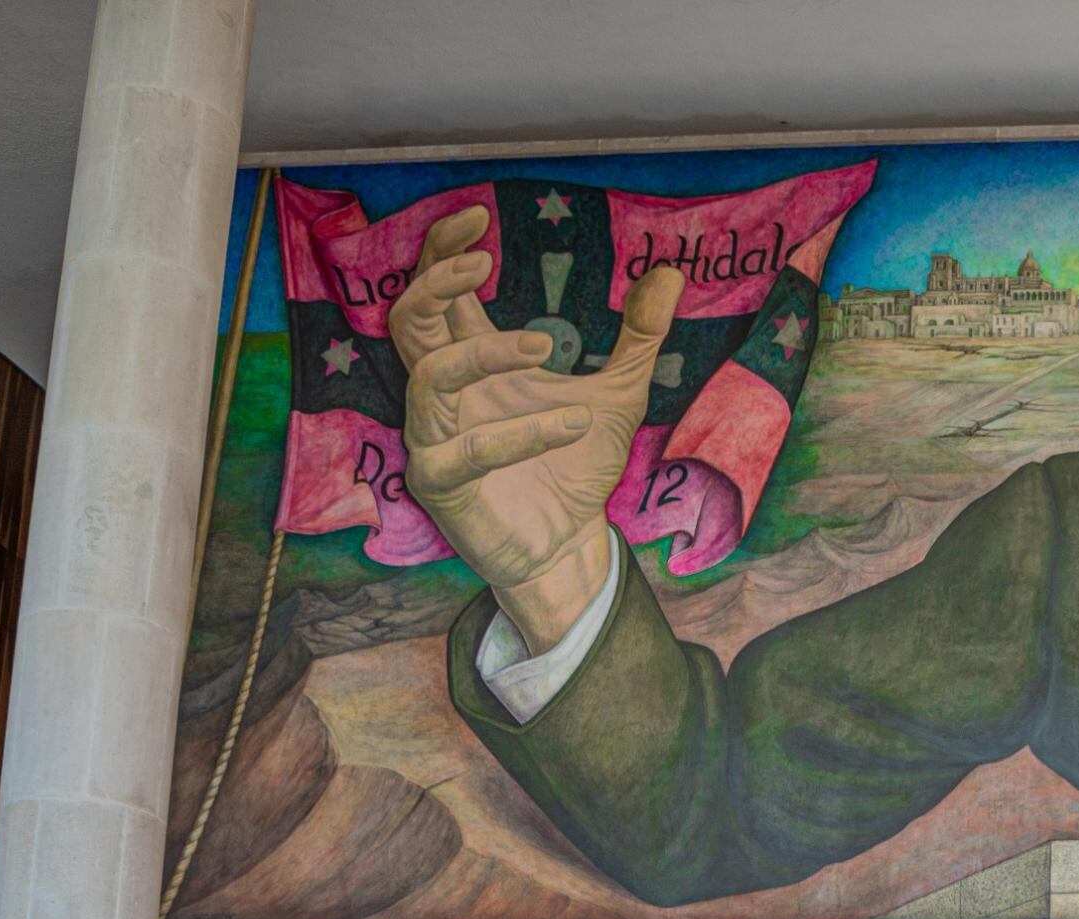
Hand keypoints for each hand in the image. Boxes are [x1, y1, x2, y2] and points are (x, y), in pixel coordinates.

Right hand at [388, 206, 684, 648]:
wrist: (569, 543)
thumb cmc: (577, 465)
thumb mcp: (621, 394)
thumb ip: (639, 336)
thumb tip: (671, 273)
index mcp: (473, 358)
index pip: (437, 290)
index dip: (444, 248)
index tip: (480, 215)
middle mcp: (444, 391)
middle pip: (407, 318)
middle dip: (434, 280)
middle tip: (484, 260)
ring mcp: (434, 436)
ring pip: (428, 376)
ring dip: (484, 353)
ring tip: (544, 346)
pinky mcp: (441, 484)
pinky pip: (463, 449)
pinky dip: (518, 434)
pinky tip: (572, 425)